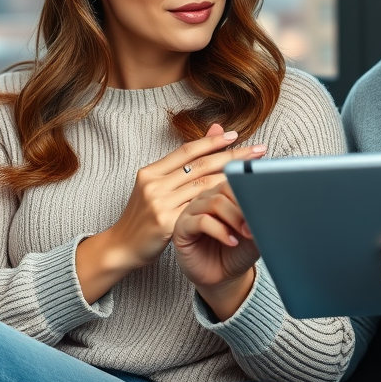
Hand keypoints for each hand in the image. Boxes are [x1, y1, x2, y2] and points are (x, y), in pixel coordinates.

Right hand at [75, 124, 266, 302]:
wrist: (121, 247)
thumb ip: (179, 165)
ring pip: (203, 187)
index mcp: (150, 172)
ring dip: (232, 180)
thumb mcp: (155, 186)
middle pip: (200, 166)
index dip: (213, 142)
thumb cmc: (143, 216)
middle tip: (258, 151)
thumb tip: (210, 134)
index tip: (237, 135)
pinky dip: (221, 206)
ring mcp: (159, 204)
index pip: (187, 150)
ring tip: (254, 175)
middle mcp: (154, 185)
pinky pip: (200, 211)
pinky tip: (238, 203)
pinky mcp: (166, 224)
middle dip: (233, 157)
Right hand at [173, 180, 258, 319]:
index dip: (252, 192)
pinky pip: (201, 221)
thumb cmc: (237, 252)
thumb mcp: (254, 235)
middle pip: (226, 188)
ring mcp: (193, 211)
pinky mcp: (182, 227)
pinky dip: (220, 231)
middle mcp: (207, 198)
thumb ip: (260, 219)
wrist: (223, 277)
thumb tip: (271, 206)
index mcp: (224, 194)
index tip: (266, 207)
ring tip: (246, 233)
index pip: (237, 180)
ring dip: (234, 218)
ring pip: (214, 202)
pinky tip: (231, 241)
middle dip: (244, 206)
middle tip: (255, 225)